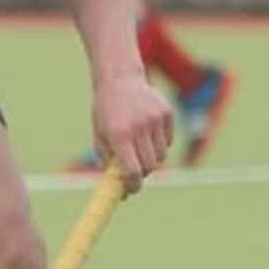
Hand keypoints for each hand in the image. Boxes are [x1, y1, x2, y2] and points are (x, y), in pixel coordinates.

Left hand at [92, 70, 172, 191]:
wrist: (120, 78)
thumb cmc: (106, 111)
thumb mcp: (100, 135)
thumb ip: (108, 161)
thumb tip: (119, 187)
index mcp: (119, 135)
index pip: (132, 171)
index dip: (133, 185)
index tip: (131, 189)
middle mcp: (139, 128)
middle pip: (150, 167)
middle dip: (143, 173)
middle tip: (135, 171)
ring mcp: (155, 119)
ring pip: (161, 155)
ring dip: (151, 157)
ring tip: (139, 144)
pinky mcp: (167, 113)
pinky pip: (168, 141)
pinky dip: (159, 143)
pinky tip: (147, 130)